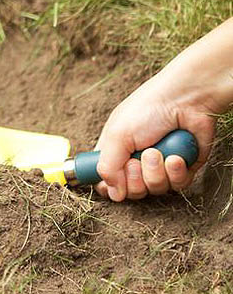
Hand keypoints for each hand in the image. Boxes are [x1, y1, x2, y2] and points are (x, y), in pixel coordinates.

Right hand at [95, 19, 232, 201]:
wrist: (186, 100)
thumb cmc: (147, 109)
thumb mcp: (118, 134)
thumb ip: (108, 166)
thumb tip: (113, 194)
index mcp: (116, 150)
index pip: (106, 180)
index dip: (109, 186)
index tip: (113, 181)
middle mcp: (137, 160)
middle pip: (131, 191)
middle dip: (136, 178)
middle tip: (137, 160)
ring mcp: (160, 166)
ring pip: (155, 189)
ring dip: (156, 172)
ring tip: (158, 151)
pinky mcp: (182, 169)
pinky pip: (177, 185)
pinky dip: (176, 172)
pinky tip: (177, 156)